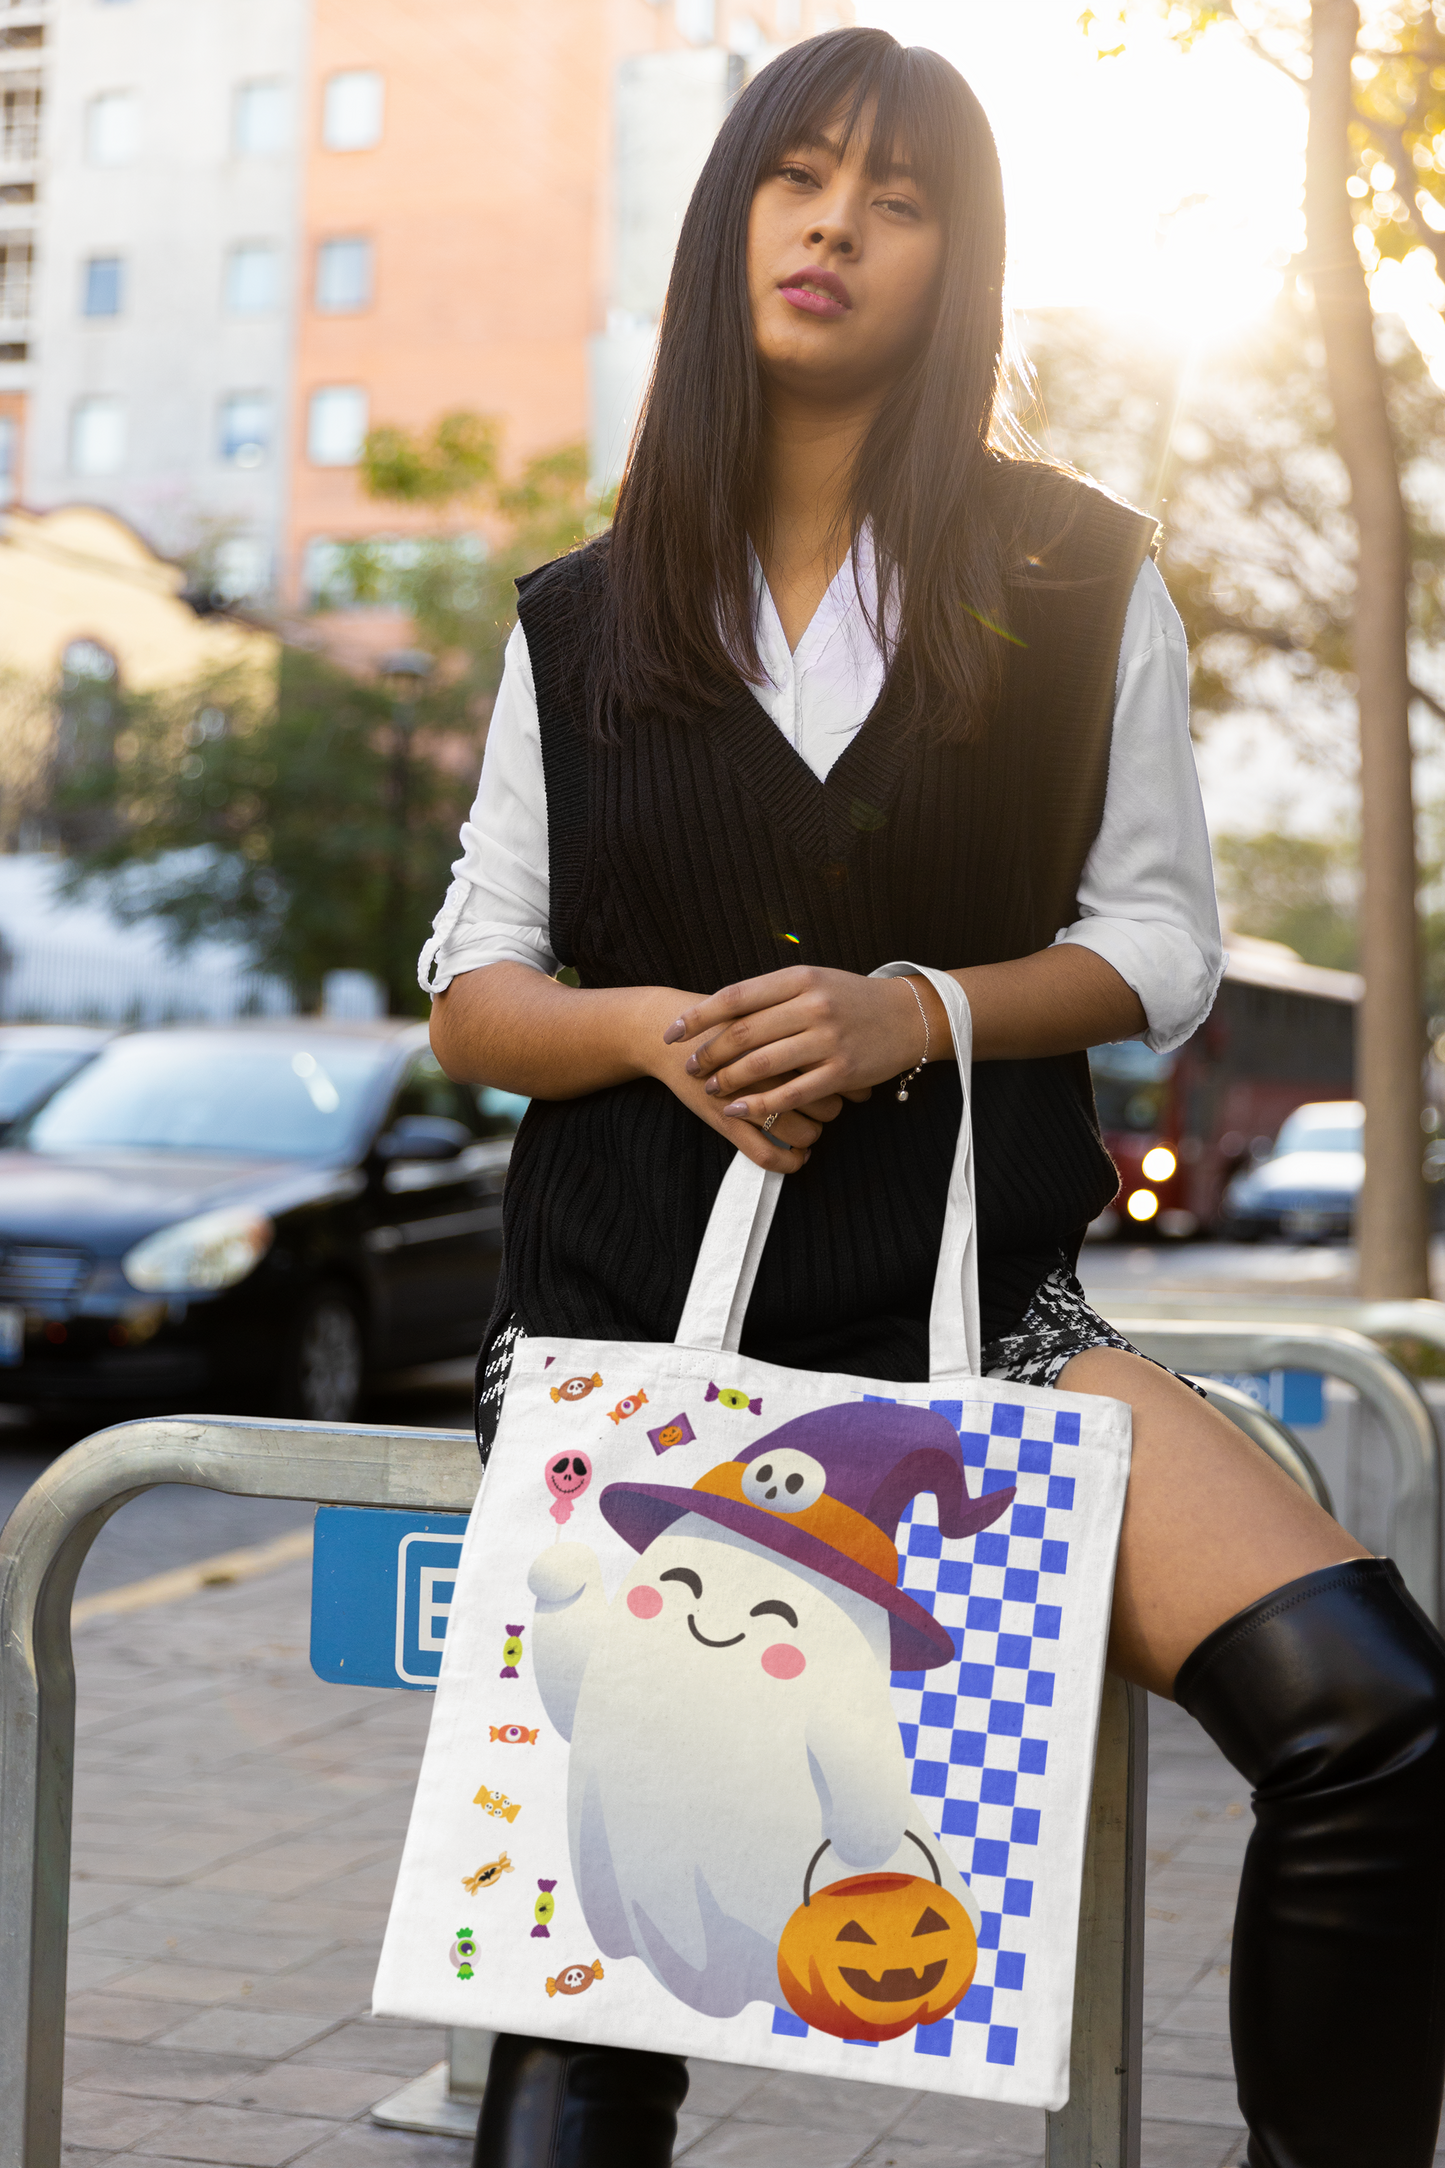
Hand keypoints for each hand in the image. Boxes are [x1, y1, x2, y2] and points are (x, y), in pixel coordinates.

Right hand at [632, 986, 836, 1173]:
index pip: (836, 1068)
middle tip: (827, 1103)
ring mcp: (747, 1096)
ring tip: (810, 1128)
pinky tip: (797, 1158)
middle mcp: (771, 1068)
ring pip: (803, 1132)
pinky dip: (788, 1162)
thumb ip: (803, 1028)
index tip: (852, 1086)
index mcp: (786, 1036)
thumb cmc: (723, 1019)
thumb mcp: (764, 1010)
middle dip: (833, 1108)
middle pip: (827, 1102)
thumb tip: (848, 1055)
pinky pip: (767, 1155)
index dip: (850, 1082)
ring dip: (813, 1136)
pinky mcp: (725, 1120)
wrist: (666, 1031)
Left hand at [664, 966, 941, 1130]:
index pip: (736, 996)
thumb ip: (773, 993)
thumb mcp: (814, 980)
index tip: (673, 1032)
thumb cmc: (852, 998)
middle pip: (744, 1033)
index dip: (698, 1016)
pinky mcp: (842, 1072)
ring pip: (763, 1064)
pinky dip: (759, 1104)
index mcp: (800, 978)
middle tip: (690, 1066)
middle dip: (709, 1053)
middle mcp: (813, 1006)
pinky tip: (737, 1109)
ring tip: (709, 1087)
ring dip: (728, 1079)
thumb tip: (722, 1008)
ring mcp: (829, 1040)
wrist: (911, 1015)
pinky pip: (792, 1093)